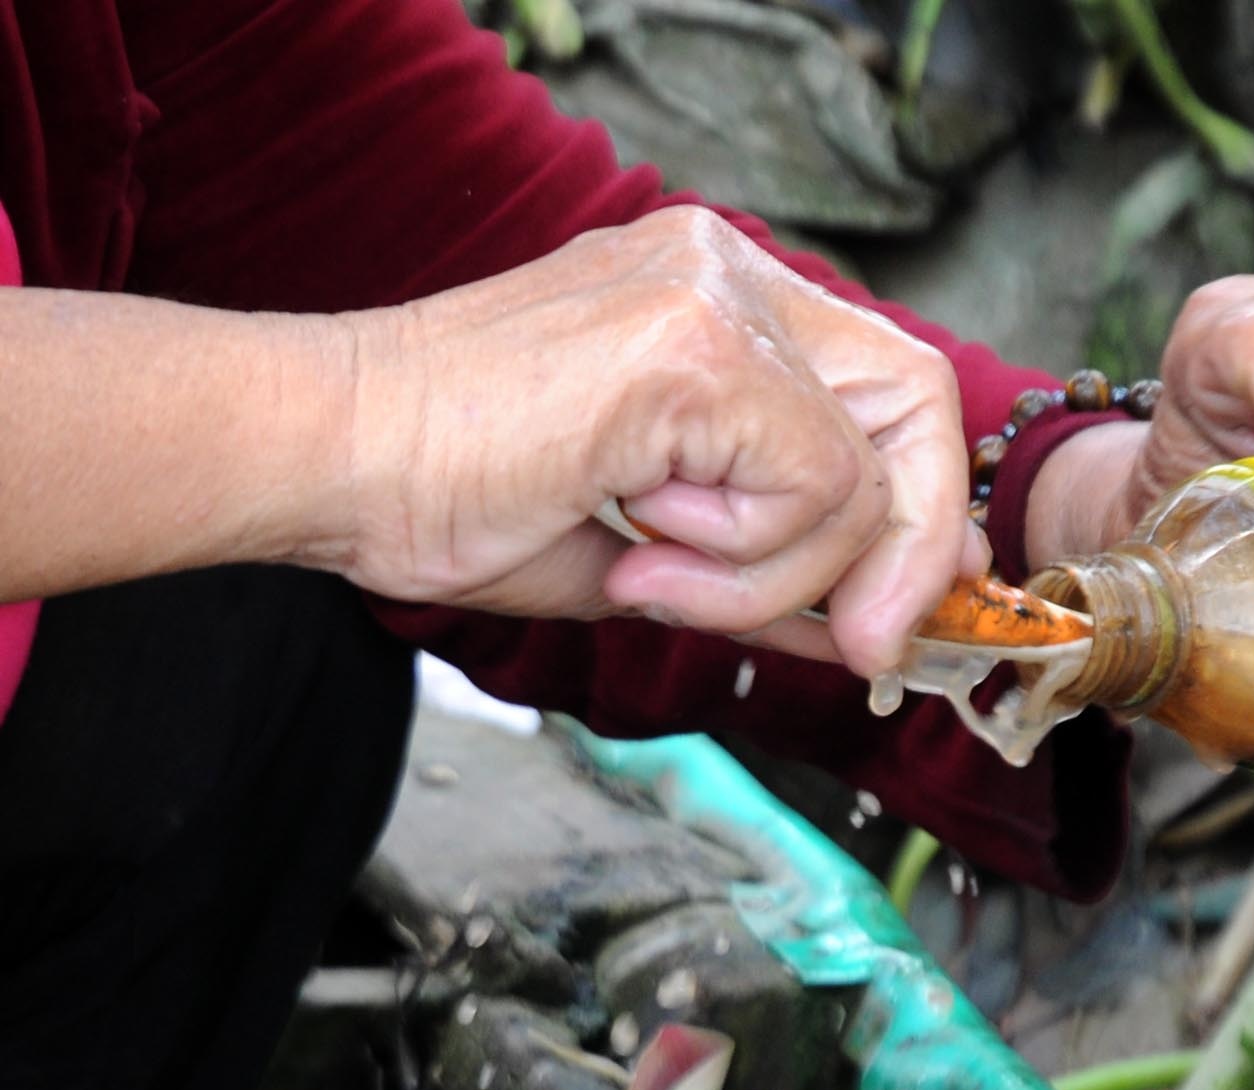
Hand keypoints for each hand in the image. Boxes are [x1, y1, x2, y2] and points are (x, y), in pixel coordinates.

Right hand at [339, 206, 985, 674]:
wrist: (328, 461)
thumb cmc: (455, 497)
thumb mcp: (655, 552)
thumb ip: (772, 567)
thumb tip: (867, 625)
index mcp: (717, 300)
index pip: (887, 386)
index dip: (924, 506)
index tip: (902, 610)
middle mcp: (729, 275)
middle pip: (915, 404)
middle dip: (905, 552)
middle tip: (862, 648)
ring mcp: (716, 298)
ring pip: (860, 476)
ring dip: (771, 578)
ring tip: (651, 569)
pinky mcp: (698, 348)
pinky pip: (812, 489)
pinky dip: (742, 562)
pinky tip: (637, 541)